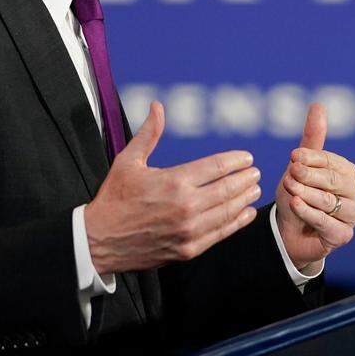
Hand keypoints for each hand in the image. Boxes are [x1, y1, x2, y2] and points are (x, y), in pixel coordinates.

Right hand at [83, 102, 261, 273]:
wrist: (98, 241)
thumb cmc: (114, 198)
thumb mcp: (128, 161)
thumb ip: (149, 133)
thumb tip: (158, 106)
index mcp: (174, 181)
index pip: (216, 167)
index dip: (235, 161)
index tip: (246, 158)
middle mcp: (186, 206)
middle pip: (228, 189)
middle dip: (245, 179)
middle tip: (255, 172)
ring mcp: (189, 230)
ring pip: (228, 211)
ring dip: (245, 199)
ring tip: (254, 189)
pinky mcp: (188, 249)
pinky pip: (220, 234)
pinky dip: (237, 222)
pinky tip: (245, 213)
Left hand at [274, 103, 354, 271]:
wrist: (287, 230)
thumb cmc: (297, 192)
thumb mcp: (299, 165)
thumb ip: (312, 137)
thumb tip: (318, 105)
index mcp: (348, 171)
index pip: (331, 161)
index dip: (311, 158)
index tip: (293, 157)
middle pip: (333, 181)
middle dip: (308, 176)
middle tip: (291, 173)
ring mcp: (352, 216)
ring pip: (330, 202)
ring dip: (307, 195)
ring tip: (290, 190)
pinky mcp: (343, 236)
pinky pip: (327, 223)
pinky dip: (309, 213)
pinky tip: (296, 205)